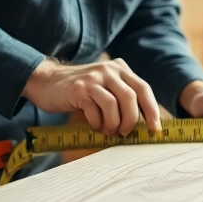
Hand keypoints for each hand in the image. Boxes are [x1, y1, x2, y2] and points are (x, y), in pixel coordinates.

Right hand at [24, 58, 160, 135]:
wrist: (47, 81)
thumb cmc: (81, 91)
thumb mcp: (105, 86)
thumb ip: (122, 97)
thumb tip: (144, 124)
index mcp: (120, 68)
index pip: (143, 89)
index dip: (152, 110)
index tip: (155, 129)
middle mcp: (109, 70)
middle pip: (131, 98)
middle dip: (131, 120)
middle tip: (125, 133)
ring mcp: (93, 78)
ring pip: (114, 105)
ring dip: (114, 124)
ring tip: (108, 131)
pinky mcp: (79, 89)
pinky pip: (95, 111)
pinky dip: (98, 124)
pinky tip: (95, 125)